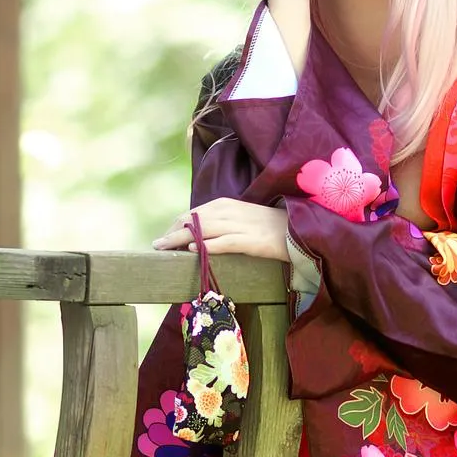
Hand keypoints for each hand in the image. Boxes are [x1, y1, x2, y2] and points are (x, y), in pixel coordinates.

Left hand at [152, 199, 289, 260]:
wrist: (298, 229)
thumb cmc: (268, 226)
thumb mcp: (240, 219)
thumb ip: (219, 223)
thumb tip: (196, 237)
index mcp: (225, 204)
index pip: (192, 214)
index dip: (175, 226)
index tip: (163, 239)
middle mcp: (229, 211)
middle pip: (193, 220)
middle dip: (172, 233)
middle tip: (157, 247)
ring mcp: (240, 225)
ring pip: (204, 230)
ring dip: (181, 239)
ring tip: (165, 248)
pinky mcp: (251, 240)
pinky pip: (226, 242)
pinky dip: (209, 246)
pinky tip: (194, 251)